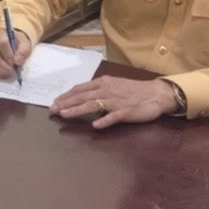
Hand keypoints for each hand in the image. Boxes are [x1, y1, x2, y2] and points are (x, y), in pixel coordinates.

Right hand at [0, 24, 31, 79]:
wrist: (10, 41)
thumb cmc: (17, 41)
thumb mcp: (24, 43)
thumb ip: (23, 51)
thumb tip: (17, 61)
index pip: (1, 43)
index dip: (8, 55)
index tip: (15, 63)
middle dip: (4, 66)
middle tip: (14, 71)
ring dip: (2, 71)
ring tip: (11, 72)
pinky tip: (6, 72)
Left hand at [49, 77, 178, 128]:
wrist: (156, 93)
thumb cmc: (133, 90)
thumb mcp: (113, 86)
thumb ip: (98, 90)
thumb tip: (81, 97)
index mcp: (103, 83)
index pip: (80, 89)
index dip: (66, 96)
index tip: (54, 102)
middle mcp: (107, 90)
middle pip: (82, 96)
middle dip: (66, 103)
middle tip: (52, 110)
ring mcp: (116, 101)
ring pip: (93, 105)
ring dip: (77, 110)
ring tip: (65, 114)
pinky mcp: (126, 111)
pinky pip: (113, 117)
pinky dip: (104, 121)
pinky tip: (95, 125)